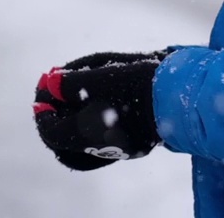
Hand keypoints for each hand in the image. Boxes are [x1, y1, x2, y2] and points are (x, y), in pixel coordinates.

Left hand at [33, 51, 165, 170]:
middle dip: (56, 122)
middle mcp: (105, 147)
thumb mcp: (102, 74)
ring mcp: (123, 148)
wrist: (181, 94)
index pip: (53, 134)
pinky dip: (92, 126)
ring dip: (73, 124)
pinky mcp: (137, 144)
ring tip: (73, 100)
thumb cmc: (140, 81)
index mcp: (92, 134)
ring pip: (85, 147)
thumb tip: (49, 84)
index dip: (43, 114)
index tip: (41, 94)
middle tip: (52, 99)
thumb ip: (71, 82)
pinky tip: (97, 106)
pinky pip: (104, 141)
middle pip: (66, 146)